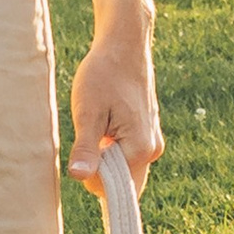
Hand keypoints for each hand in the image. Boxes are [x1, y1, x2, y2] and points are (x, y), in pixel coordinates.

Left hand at [69, 19, 162, 189]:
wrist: (124, 44)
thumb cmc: (103, 74)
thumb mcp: (88, 112)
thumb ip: (86, 148)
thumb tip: (80, 178)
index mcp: (140, 149)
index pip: (112, 189)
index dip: (92, 175)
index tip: (84, 148)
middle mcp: (152, 150)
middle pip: (121, 183)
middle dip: (100, 168)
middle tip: (90, 132)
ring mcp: (153, 141)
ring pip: (124, 169)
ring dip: (105, 156)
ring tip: (98, 124)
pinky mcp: (148, 133)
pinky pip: (128, 155)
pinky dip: (112, 147)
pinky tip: (105, 121)